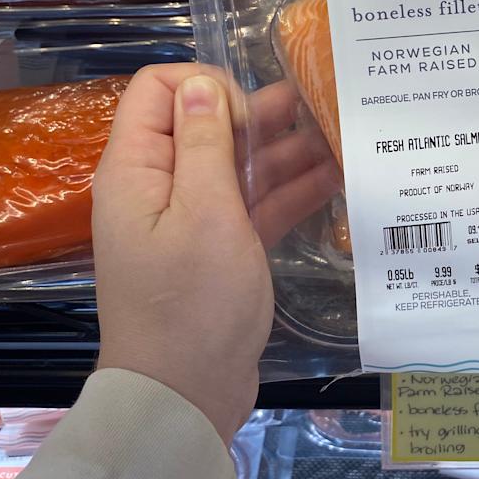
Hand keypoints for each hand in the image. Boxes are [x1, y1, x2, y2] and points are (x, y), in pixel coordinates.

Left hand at [92, 64, 338, 443]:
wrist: (185, 396)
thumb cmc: (192, 302)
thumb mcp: (205, 213)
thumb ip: (205, 142)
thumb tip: (201, 83)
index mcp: (137, 169)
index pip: (158, 90)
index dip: (205, 85)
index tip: (248, 112)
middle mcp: (159, 187)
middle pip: (204, 126)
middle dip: (257, 113)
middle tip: (318, 107)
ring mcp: (189, 221)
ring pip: (236, 166)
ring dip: (282, 152)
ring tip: (341, 134)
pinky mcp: (218, 251)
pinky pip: (252, 206)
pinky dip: (287, 192)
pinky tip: (335, 178)